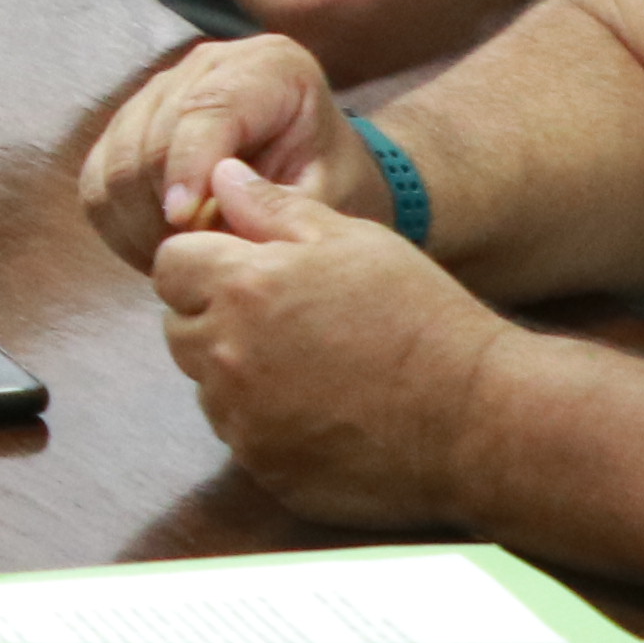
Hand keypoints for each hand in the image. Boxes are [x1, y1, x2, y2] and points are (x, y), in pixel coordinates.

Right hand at [79, 35, 378, 267]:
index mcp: (268, 66)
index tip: (183, 221)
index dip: (188, 165)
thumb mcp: (327, 195)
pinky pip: (98, 180)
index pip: (208, 107)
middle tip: (192, 261)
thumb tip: (214, 219)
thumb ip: (280, 206)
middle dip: (161, 207)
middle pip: (150, 136)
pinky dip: (117, 224)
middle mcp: (207, 66)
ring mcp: (160, 91)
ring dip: (137, 222)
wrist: (317, 175)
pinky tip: (153, 249)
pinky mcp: (128, 126)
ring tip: (177, 261)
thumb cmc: (331, 183)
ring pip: (115, 160)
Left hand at [154, 158, 507, 529]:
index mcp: (242, 286)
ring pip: (206, 385)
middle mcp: (226, 354)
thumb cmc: (420, 318)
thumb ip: (273, 207)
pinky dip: (265, 422)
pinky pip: (240, 434)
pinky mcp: (262, 466)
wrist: (474, 416)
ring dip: (238, 372)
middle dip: (216, 316)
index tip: (247, 271)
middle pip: (180, 326)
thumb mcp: (354, 240)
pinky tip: (322, 409)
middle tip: (287, 319)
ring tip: (313, 366)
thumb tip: (218, 176)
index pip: (169, 266)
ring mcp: (241, 418)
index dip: (205, 263)